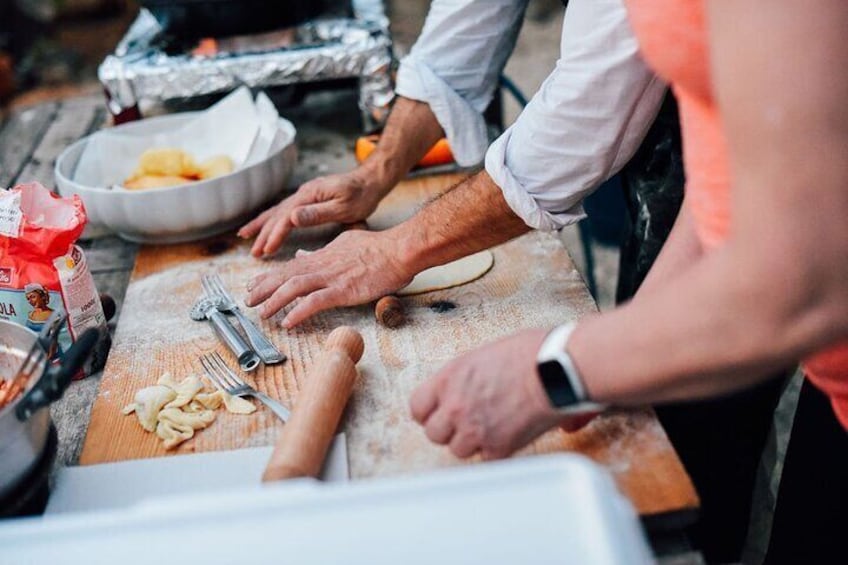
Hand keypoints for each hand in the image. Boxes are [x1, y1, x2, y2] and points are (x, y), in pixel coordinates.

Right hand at [238, 170, 384, 257]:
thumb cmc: (360, 195)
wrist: (370, 181)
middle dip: (263, 234)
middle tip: (253, 253)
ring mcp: (304, 195)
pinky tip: (264, 225)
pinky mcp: (307, 198)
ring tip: (245, 237)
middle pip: (276, 215)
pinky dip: (271, 218)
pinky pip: (284, 210)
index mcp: (309, 195)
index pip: (286, 218)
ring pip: (276, 211)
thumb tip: (292, 217)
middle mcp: (303, 193)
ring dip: (261, 225)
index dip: (275, 235)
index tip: (267, 250)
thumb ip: (317, 213)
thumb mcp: (343, 207)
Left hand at [245, 228, 413, 326]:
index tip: (255, 283)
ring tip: (261, 313)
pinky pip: (315, 302)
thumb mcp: (346, 243)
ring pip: (294, 287)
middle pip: (285, 275)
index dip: (271, 275)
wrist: (399, 250)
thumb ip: (325, 251)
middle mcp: (322, 265)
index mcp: (324, 255)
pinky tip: (288, 322)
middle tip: (248, 300)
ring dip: (275, 301)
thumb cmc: (380, 248)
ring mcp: (331, 278)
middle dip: (264, 288)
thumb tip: (306, 253)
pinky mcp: (343, 290)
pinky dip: (299, 312)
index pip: (291, 265)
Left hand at [410, 329, 596, 459]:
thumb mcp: (488, 354)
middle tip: (466, 424)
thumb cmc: (533, 353)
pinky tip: (509, 436)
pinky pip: (486, 459)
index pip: (418, 406)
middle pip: (434, 433)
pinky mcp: (497, 447)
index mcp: (450, 377)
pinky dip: (497, 451)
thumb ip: (472, 376)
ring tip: (491, 429)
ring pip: (457, 450)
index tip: (439, 413)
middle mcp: (456, 404)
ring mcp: (474, 429)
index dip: (429, 412)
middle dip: (450, 430)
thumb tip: (477, 387)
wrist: (558, 370)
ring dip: (471, 443)